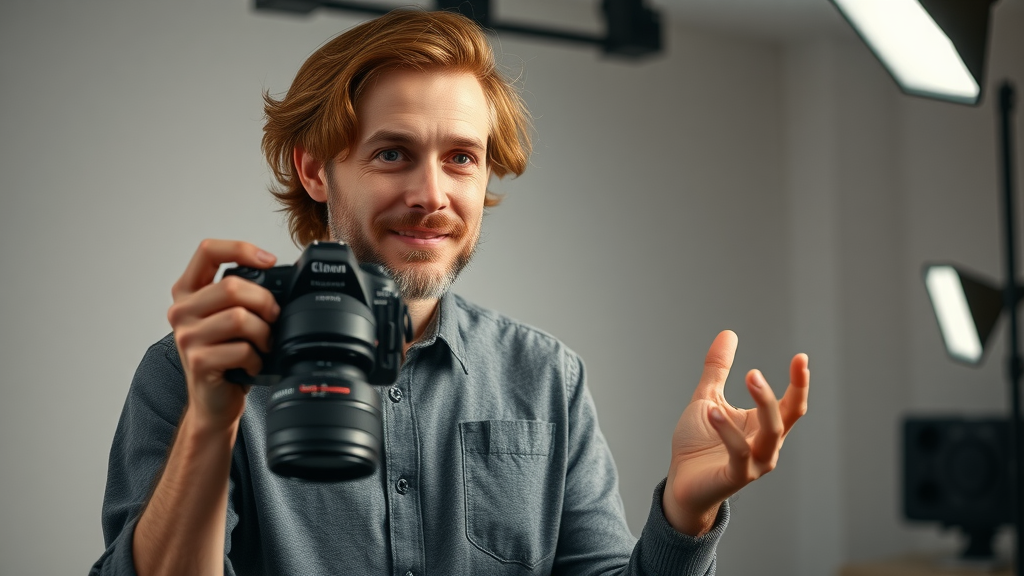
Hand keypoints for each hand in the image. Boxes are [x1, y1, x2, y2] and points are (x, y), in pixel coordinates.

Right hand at [167, 239, 279, 429]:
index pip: (207, 251)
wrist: (214, 402)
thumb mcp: (228, 317)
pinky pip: (241, 349)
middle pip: (232, 286)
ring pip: (239, 317)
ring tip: (264, 344)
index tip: (269, 260)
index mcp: (188, 291)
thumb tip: (279, 276)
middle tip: (274, 318)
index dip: (241, 249)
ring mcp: (186, 337)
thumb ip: (241, 294)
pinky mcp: (198, 361)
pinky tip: (254, 364)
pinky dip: (257, 358)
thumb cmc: (227, 356)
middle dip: (265, 302)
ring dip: (264, 333)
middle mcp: (181, 310)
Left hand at [663, 330, 808, 535]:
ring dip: (761, 406)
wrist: (680, 483)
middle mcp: (766, 445)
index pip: (792, 404)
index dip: (800, 382)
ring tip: (746, 378)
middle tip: (754, 371)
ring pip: (770, 434)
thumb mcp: (708, 398)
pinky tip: (712, 412)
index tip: (801, 357)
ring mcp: (755, 464)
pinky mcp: (736, 477)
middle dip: (774, 393)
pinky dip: (728, 431)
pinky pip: (739, 453)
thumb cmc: (698, 444)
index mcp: (763, 426)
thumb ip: (718, 369)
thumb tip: (729, 333)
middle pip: (785, 417)